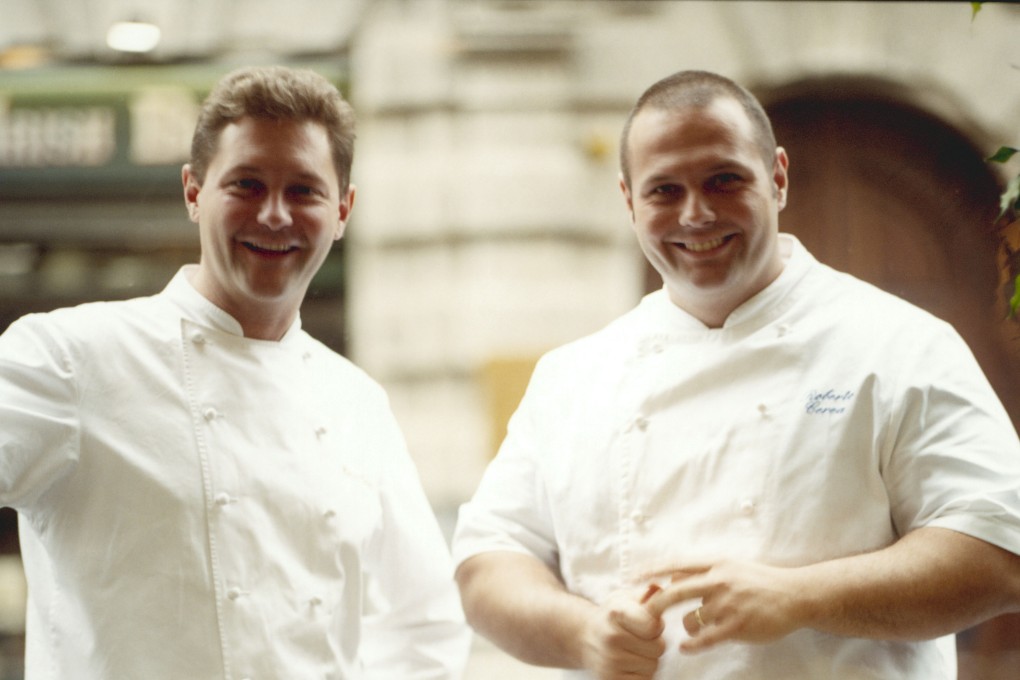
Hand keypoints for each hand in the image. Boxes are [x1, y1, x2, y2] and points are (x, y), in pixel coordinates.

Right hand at [580, 585, 667, 678]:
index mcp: (616, 613)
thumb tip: (659, 589)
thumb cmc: (613, 617)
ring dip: (649, 659)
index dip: (656, 625)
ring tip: (632, 650)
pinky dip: (641, 674)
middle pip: (659, 648)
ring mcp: (610, 662)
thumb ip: (646, 594)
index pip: (653, 626)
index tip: (647, 622)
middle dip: (655, 642)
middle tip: (639, 637)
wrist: (586, 638)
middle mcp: (610, 638)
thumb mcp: (626, 599)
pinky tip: (629, 664)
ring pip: (653, 666)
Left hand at [643, 561, 804, 653]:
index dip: (654, 569)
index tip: (634, 575)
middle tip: (642, 613)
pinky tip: (685, 647)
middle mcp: (719, 581)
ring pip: (690, 619)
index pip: (678, 564)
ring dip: (687, 626)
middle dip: (655, 603)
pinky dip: (692, 644)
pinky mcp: (738, 625)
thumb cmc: (761, 582)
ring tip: (697, 627)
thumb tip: (674, 578)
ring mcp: (728, 604)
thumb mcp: (732, 567)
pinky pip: (706, 638)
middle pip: (676, 591)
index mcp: (716, 565)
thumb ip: (704, 572)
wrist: (796, 595)